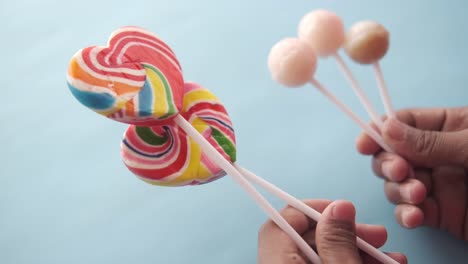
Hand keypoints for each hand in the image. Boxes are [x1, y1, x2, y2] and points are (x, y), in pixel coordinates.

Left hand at [258, 200, 405, 263]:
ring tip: (390, 257)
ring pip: (321, 257)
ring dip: (355, 251)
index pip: (281, 222)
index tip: (342, 208)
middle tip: (377, 234)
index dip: (312, 210)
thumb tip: (338, 207)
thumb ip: (338, 240)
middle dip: (345, 233)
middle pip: (306, 241)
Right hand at [356, 107, 467, 239]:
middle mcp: (438, 154)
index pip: (404, 122)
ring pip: (397, 184)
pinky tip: (414, 217)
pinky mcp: (441, 212)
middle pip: (392, 154)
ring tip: (418, 196)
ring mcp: (438, 183)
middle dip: (389, 163)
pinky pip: (412, 211)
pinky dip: (407, 214)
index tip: (365, 144)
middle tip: (402, 172)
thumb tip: (386, 129)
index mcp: (450, 126)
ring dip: (398, 191)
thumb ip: (431, 141)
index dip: (380, 131)